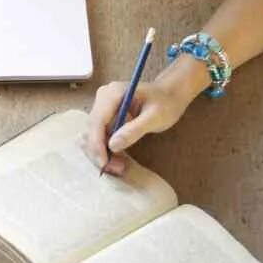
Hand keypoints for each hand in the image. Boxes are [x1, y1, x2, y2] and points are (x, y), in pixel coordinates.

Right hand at [81, 60, 205, 173]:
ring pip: (94, 134)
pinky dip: (106, 148)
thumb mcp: (155, 117)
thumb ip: (134, 130)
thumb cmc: (166, 103)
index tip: (104, 163)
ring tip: (117, 167)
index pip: (98, 120)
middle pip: (93, 128)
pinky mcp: (106, 115)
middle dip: (99, 151)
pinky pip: (100, 134)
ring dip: (102, 152)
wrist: (170, 95)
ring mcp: (102, 106)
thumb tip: (112, 146)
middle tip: (114, 169)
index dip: (97, 143)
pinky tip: (116, 159)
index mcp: (113, 93)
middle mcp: (103, 97)